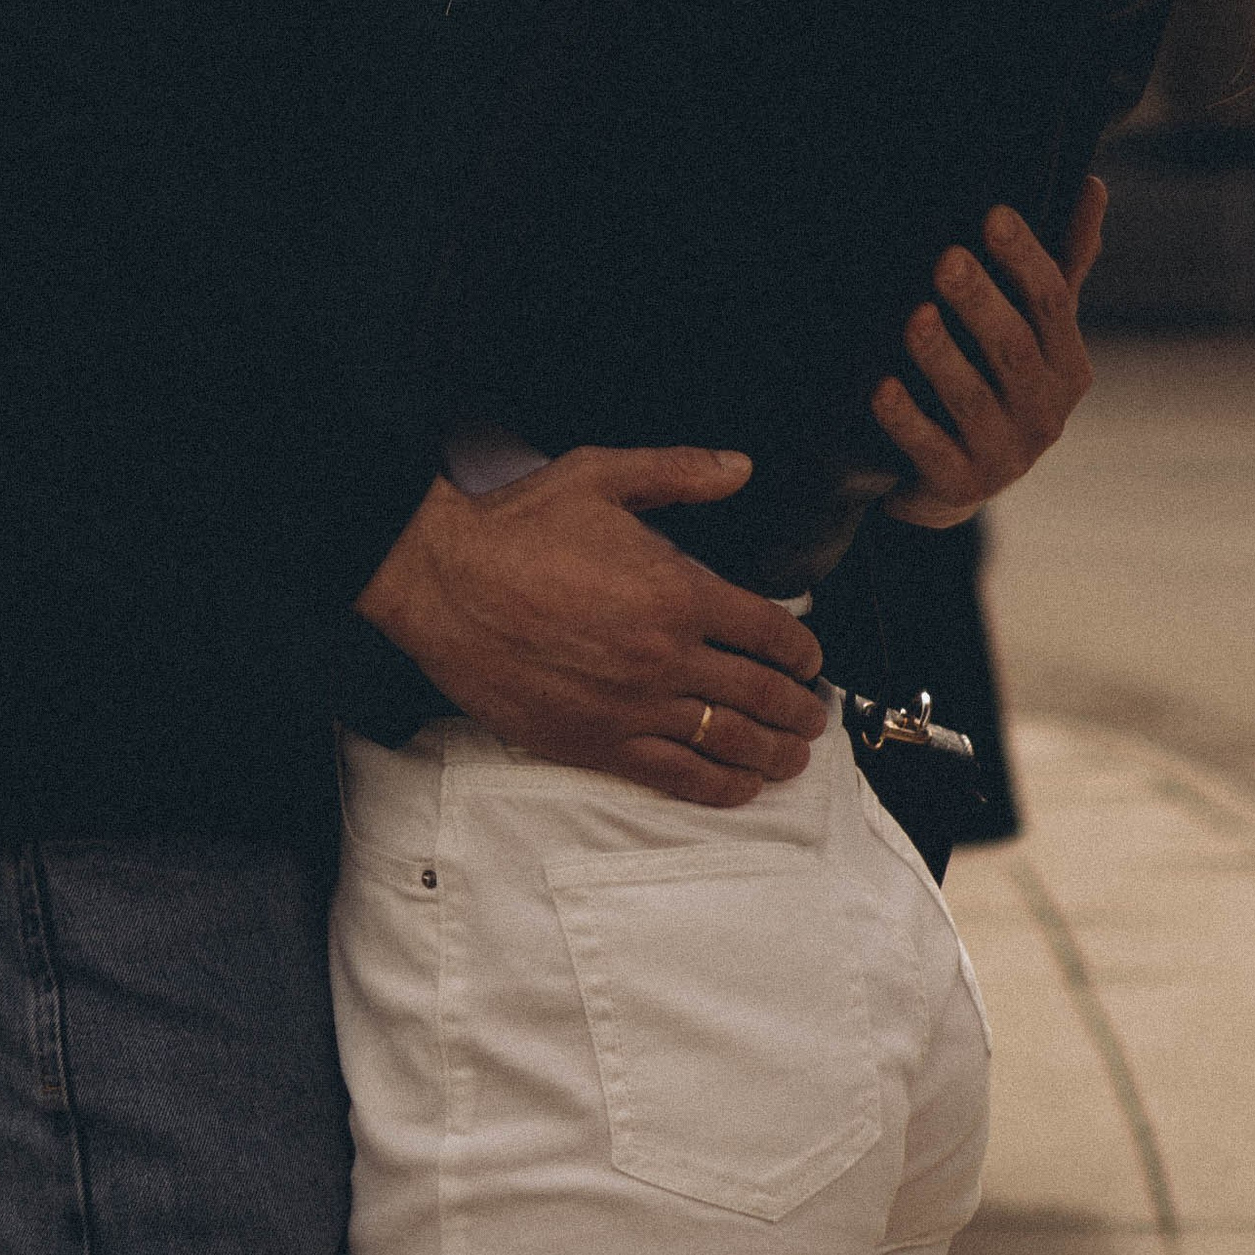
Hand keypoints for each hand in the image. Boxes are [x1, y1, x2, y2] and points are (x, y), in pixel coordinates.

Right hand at [354, 448, 828, 808]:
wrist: (442, 582)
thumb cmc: (515, 529)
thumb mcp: (601, 476)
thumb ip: (677, 472)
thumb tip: (738, 467)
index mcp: (678, 591)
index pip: (769, 632)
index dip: (801, 651)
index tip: (808, 660)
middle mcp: (667, 657)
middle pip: (760, 695)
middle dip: (798, 709)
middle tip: (813, 715)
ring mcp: (634, 707)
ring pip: (728, 742)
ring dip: (773, 753)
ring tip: (792, 757)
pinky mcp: (596, 744)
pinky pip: (676, 777)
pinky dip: (719, 786)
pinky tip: (740, 787)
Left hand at [875, 181, 1104, 527]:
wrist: (954, 480)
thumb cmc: (1000, 381)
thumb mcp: (1035, 328)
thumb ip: (1062, 263)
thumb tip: (1093, 183)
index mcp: (1068, 366)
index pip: (1053, 303)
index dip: (1025, 259)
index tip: (993, 215)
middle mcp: (1046, 413)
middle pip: (1014, 349)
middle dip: (980, 302)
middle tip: (946, 258)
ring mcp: (1006, 456)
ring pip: (973, 400)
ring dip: (942, 357)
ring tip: (913, 317)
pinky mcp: (961, 487)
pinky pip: (931, 451)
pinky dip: (906, 421)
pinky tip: (879, 389)